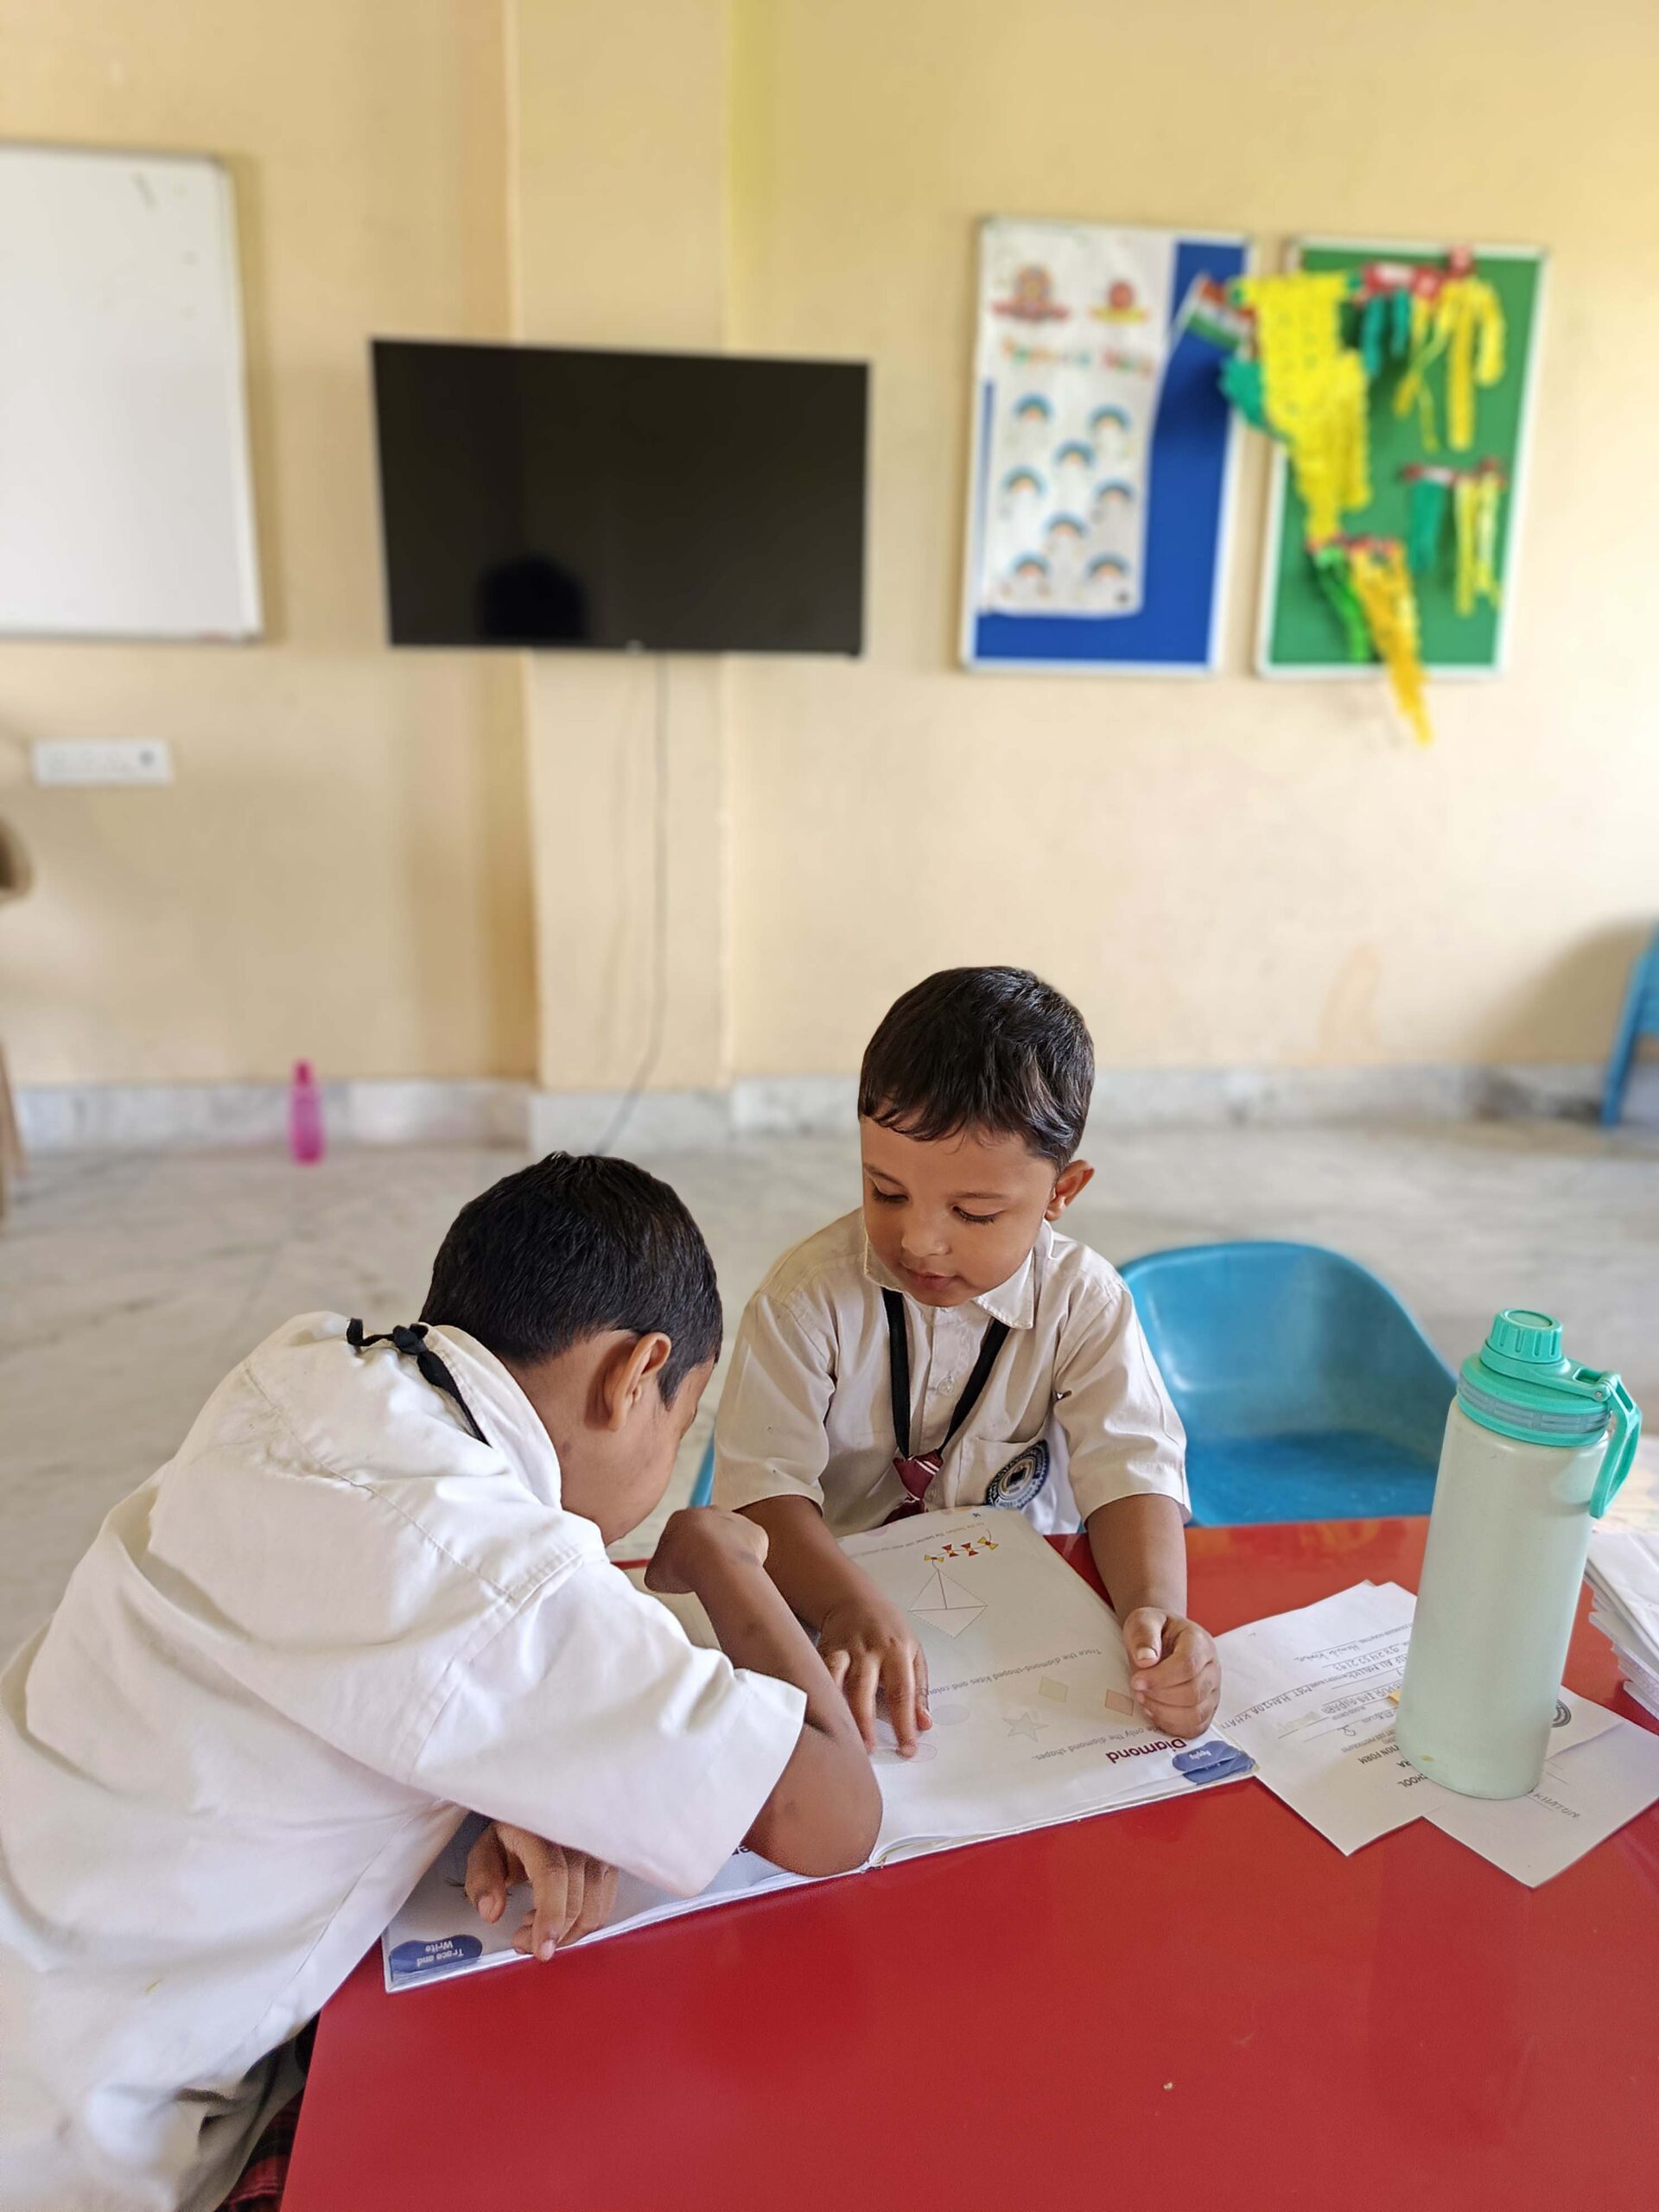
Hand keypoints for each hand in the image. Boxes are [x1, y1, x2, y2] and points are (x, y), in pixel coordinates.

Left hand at [464, 1822, 619, 1961]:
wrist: (543, 1813)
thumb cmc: (516, 1834)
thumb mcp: (486, 1851)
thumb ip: (483, 1880)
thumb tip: (491, 1910)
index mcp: (543, 1834)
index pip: (553, 1876)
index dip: (550, 1916)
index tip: (542, 1948)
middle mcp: (577, 1839)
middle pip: (574, 1901)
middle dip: (548, 1934)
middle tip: (522, 1940)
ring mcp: (597, 1852)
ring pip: (592, 1911)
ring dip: (564, 1932)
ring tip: (537, 1925)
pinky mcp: (609, 1865)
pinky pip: (602, 1909)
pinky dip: (580, 1925)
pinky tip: (558, 1916)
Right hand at [645, 1506, 768, 1595]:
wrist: (714, 1563)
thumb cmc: (683, 1566)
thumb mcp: (655, 1574)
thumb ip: (658, 1571)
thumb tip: (661, 1576)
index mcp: (680, 1518)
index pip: (678, 1536)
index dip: (680, 1557)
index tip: (682, 1572)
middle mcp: (709, 1512)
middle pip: (706, 1534)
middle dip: (704, 1553)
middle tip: (701, 1575)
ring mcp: (735, 1520)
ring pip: (730, 1540)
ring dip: (726, 1556)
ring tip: (720, 1578)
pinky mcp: (756, 1532)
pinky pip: (752, 1548)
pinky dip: (747, 1561)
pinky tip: (738, 1574)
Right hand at [819, 1592, 930, 1755]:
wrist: (855, 1599)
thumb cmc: (889, 1629)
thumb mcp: (914, 1652)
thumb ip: (920, 1689)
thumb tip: (925, 1724)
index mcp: (897, 1651)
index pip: (903, 1692)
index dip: (905, 1722)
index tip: (907, 1748)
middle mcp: (870, 1650)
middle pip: (866, 1689)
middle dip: (866, 1722)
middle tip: (869, 1750)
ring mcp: (845, 1650)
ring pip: (840, 1683)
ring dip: (841, 1712)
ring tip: (844, 1738)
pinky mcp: (825, 1651)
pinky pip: (820, 1674)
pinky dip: (820, 1693)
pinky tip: (821, 1714)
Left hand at [1121, 1609, 1220, 1739]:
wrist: (1163, 1638)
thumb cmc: (1155, 1630)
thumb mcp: (1144, 1620)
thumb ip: (1144, 1635)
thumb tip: (1146, 1659)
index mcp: (1200, 1642)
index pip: (1188, 1665)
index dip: (1160, 1678)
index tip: (1136, 1680)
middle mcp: (1212, 1667)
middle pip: (1193, 1693)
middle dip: (1160, 1696)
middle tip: (1138, 1689)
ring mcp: (1213, 1690)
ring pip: (1196, 1714)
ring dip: (1165, 1713)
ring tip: (1144, 1699)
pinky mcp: (1207, 1709)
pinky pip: (1195, 1728)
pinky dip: (1172, 1725)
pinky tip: (1155, 1711)